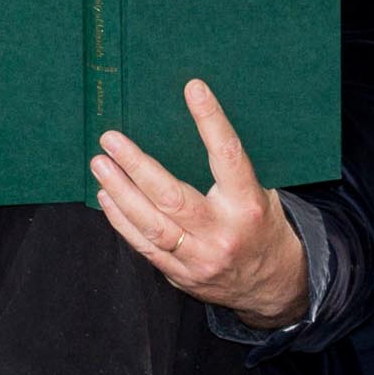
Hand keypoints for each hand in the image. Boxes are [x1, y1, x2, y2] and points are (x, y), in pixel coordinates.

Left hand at [93, 79, 309, 329]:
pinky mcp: (182, 275)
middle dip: (136, 166)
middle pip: (172, 198)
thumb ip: (230, 171)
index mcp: (247, 205)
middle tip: (111, 140)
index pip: (227, 156)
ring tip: (101, 165)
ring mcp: (200, 258)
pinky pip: (145, 247)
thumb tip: (191, 125)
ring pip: (151, 226)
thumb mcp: (260, 194)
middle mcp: (222, 233)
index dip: (211, 121)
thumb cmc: (261, 227)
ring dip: (120, 193)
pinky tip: (108, 197)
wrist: (273, 285)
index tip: (193, 89)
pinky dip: (122, 221)